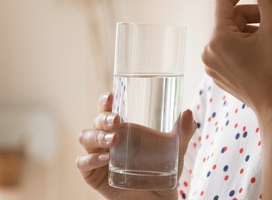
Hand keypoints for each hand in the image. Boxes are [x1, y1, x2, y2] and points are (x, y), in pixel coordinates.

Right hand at [76, 92, 196, 198]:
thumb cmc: (162, 172)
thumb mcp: (175, 151)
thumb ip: (183, 133)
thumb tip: (188, 112)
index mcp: (122, 130)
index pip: (108, 111)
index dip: (105, 102)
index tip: (110, 96)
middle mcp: (107, 140)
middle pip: (96, 122)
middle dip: (103, 119)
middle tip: (117, 121)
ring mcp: (98, 157)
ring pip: (85, 138)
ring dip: (96, 136)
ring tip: (113, 140)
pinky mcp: (94, 176)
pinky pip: (83, 164)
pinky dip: (90, 159)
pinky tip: (105, 159)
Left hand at [202, 0, 271, 116]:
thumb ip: (268, 1)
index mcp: (218, 39)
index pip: (224, 2)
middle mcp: (209, 51)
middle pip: (231, 19)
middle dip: (257, 14)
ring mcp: (213, 65)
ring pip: (233, 34)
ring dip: (254, 28)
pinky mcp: (220, 74)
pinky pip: (231, 49)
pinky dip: (248, 43)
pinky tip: (268, 49)